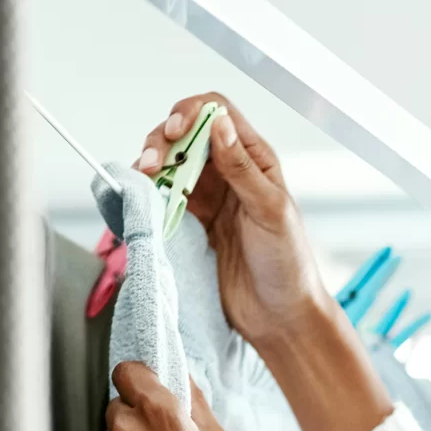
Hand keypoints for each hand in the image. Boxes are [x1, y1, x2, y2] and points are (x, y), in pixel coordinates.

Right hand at [137, 92, 335, 351]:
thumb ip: (241, 168)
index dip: (191, 113)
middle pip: (185, 136)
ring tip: (143, 178)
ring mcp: (208, 197)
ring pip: (169, 164)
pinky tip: (142, 198)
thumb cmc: (288, 265)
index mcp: (255, 160)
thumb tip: (217, 122)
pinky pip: (161, 197)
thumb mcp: (270, 211)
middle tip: (151, 164)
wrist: (279, 317)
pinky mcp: (191, 222)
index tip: (175, 132)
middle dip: (162, 141)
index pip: (218, 114)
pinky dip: (147, 193)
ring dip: (151, 165)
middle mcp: (229, 172)